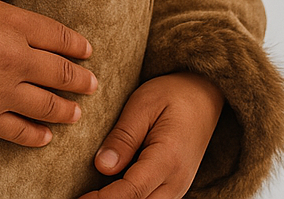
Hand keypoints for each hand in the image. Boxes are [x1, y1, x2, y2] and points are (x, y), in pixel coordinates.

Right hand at [0, 0, 96, 146]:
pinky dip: (36, 136)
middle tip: (92, 85)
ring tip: (75, 113)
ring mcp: (1, 91)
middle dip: (80, 80)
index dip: (76, 44)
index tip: (87, 51)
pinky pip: (18, 132)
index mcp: (13, 24)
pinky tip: (45, 137)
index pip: (56, 36)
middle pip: (59, 73)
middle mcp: (15, 59)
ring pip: (46, 106)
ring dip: (66, 110)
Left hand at [78, 72, 224, 198]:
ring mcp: (178, 187)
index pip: (131, 192)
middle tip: (78, 197)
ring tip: (90, 194)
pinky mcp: (174, 186)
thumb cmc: (172, 94)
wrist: (204, 96)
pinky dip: (130, 197)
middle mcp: (177, 181)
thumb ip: (124, 136)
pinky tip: (108, 189)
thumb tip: (102, 166)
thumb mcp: (143, 104)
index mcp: (168, 158)